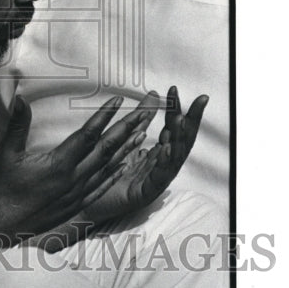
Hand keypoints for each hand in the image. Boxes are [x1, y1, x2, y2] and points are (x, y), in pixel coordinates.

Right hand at [0, 73, 159, 239]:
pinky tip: (126, 165)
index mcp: (59, 164)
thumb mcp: (7, 153)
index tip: (118, 100)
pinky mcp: (77, 204)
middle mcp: (74, 178)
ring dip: (127, 150)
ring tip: (142, 134)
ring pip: (109, 167)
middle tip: (144, 113)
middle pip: (106, 149)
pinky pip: (102, 186)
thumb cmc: (3, 188)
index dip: (105, 116)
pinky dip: (116, 174)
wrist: (3, 225)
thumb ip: (18, 125)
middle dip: (126, 129)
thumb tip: (21, 99)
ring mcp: (78, 193)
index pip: (88, 134)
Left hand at [80, 86, 207, 225]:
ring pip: (174, 159)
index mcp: (159, 154)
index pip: (175, 130)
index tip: (176, 89)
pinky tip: (166, 149)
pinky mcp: (144, 194)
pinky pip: (158, 178)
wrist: (89, 198)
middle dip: (191, 121)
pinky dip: (164, 163)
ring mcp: (155, 181)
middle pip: (182, 142)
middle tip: (199, 101)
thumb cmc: (110, 169)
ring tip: (181, 119)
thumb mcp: (128, 138)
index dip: (179, 109)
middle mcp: (161, 166)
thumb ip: (142, 118)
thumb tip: (154, 93)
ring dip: (179, 139)